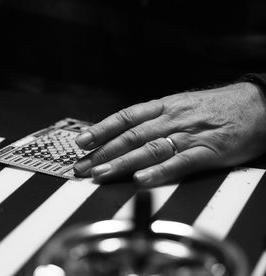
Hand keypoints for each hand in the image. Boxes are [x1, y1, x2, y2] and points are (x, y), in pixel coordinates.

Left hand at [74, 83, 265, 185]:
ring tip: (101, 174)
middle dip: (103, 153)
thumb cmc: (213, 107)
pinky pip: (179, 163)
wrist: (256, 105)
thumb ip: (152, 119)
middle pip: (130, 136)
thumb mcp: (179, 106)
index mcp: (163, 106)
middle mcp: (171, 119)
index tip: (81, 141)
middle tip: (82, 167)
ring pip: (149, 149)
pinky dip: (159, 171)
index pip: (125, 117)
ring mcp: (189, 135)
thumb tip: (123, 133)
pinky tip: (141, 180)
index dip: (101, 129)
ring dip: (122, 163)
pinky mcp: (207, 151)